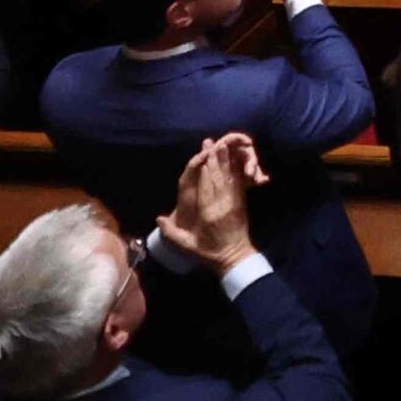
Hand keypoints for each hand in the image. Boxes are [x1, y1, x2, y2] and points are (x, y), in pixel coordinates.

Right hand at [162, 129, 262, 270]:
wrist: (235, 258)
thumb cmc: (209, 253)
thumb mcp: (188, 246)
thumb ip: (172, 233)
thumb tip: (158, 218)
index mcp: (208, 214)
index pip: (205, 187)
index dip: (204, 170)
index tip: (202, 154)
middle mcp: (221, 205)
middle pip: (217, 178)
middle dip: (215, 159)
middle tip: (212, 142)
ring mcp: (233, 204)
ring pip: (229, 178)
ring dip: (226, 161)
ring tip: (223, 145)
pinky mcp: (241, 204)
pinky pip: (238, 184)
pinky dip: (235, 171)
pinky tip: (234, 161)